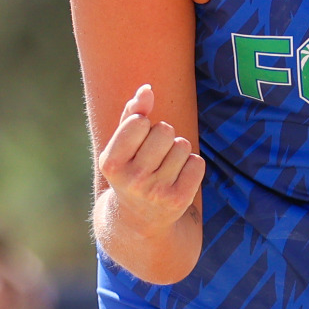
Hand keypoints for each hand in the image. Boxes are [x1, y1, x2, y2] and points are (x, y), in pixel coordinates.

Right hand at [96, 85, 203, 231]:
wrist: (138, 219)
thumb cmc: (130, 168)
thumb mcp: (121, 144)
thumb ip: (132, 113)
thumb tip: (147, 90)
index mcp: (111, 163)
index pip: (138, 121)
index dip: (143, 124)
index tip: (137, 139)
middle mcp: (133, 180)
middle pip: (164, 130)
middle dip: (162, 135)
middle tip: (153, 155)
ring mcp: (157, 192)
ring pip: (182, 145)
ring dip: (177, 150)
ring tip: (164, 167)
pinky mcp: (179, 200)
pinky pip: (197, 163)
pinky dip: (191, 165)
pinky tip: (178, 177)